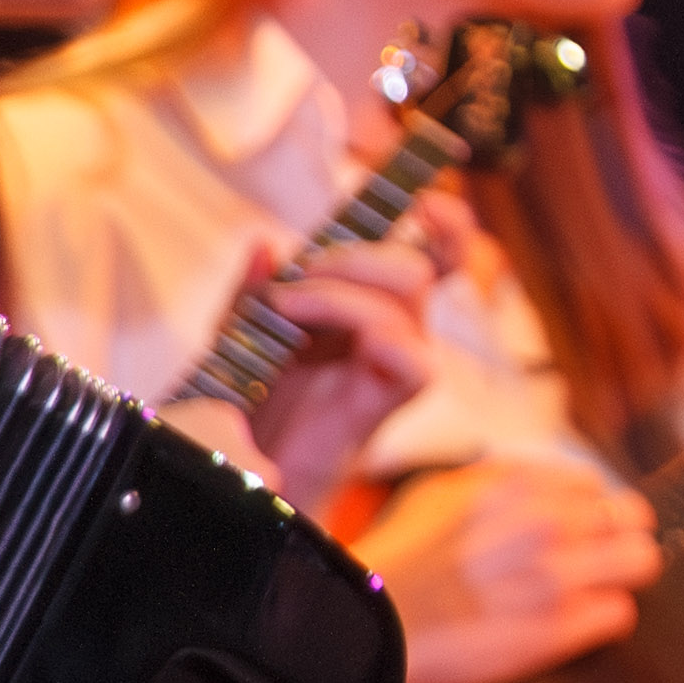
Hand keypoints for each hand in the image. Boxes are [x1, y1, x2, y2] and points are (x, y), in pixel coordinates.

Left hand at [234, 233, 438, 504]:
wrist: (237, 483)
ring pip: (409, 305)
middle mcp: (387, 337)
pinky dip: (381, 338)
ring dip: (343, 294)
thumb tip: (264, 246)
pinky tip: (334, 341)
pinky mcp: (381, 407)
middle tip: (297, 279)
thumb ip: (248, 296)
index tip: (429, 199)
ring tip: (285, 308)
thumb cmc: (247, 416)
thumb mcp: (235, 341)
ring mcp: (387, 371)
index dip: (447, 227)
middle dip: (356, 257)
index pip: (430, 260)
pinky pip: (415, 364)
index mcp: (364, 313)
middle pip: (415, 270)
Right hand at [347, 457, 661, 682]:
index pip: (596, 486)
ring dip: (620, 576)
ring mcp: (558, 576)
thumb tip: (546, 482)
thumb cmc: (398, 564)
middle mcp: (545, 523)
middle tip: (598, 559)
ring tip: (593, 589)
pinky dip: (603, 618)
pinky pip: (620, 613)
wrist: (369, 629)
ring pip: (642, 561)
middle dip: (617, 539)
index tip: (578, 528)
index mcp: (517, 486)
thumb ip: (501, 481)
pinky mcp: (560, 628)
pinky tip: (576, 623)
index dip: (589, 510)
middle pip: (633, 519)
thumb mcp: (441, 493)